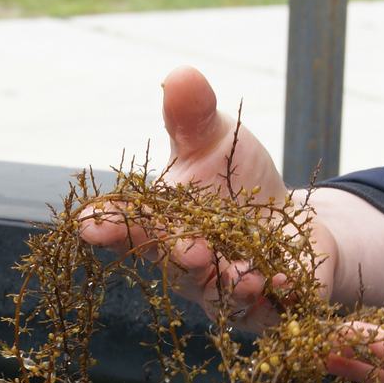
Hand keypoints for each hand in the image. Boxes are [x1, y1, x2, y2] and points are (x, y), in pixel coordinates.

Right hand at [78, 66, 383, 327]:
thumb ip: (193, 115)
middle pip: (172, 262)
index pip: (125, 223)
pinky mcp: (261, 307)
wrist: (291, 226)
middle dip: (180, 256)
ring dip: (227, 284)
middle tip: (188, 247)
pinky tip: (283, 278)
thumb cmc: (237, 181)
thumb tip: (180, 74)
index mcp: (160, 219)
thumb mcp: (217, 139)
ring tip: (242, 274)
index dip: (107, 224)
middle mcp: (182, 259)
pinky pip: (264, 308)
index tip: (91, 223)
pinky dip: (273, 294)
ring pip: (217, 293)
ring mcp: (219, 288)